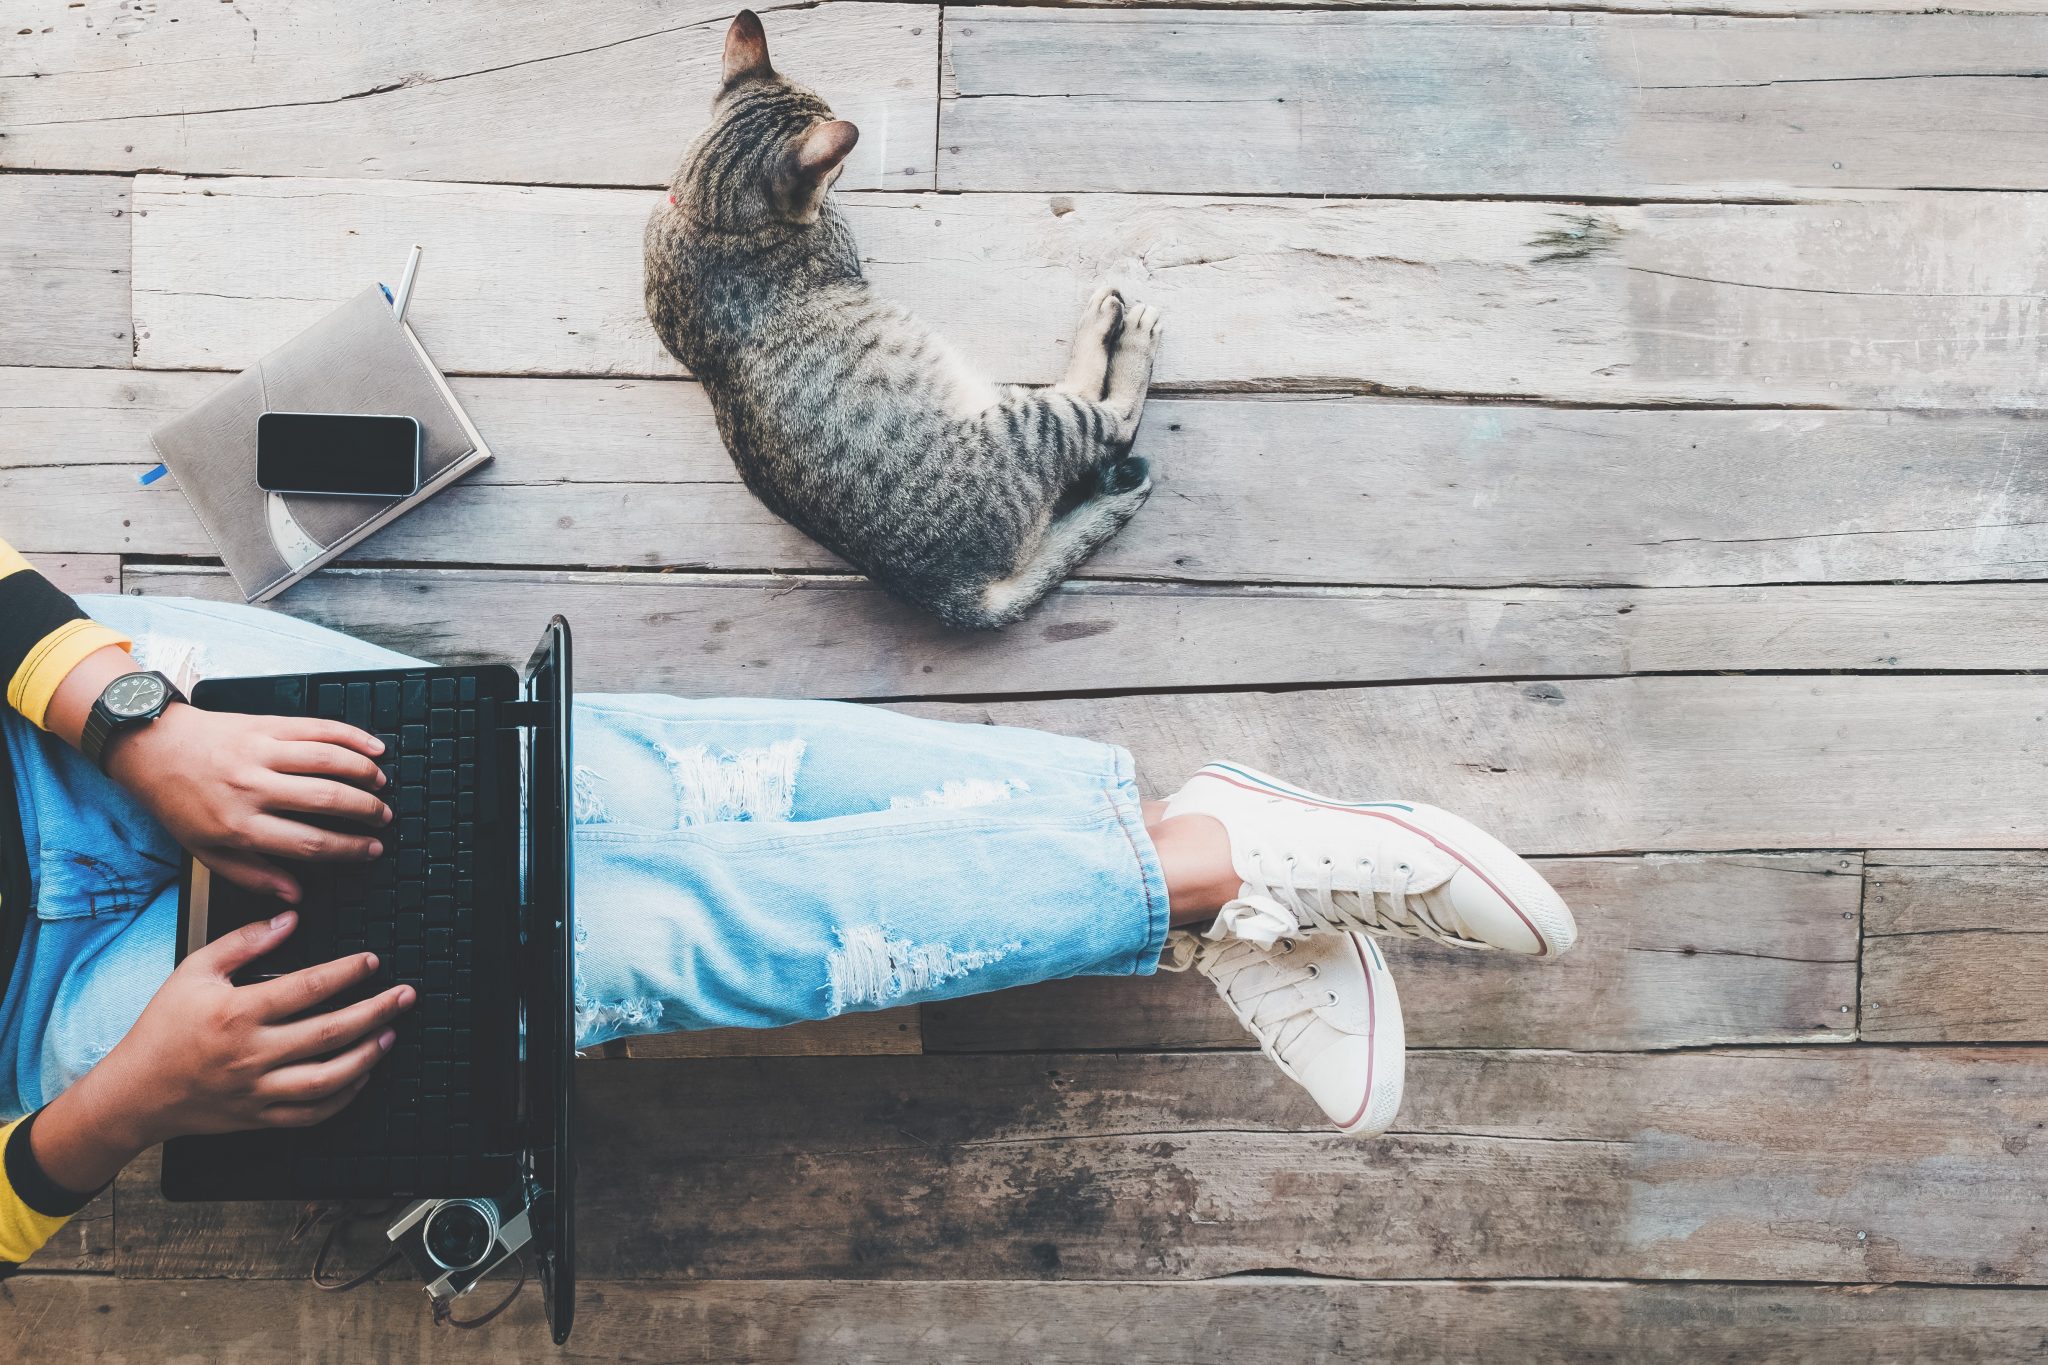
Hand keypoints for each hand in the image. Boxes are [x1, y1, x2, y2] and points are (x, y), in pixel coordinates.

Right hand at [31, 912, 416, 1190]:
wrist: (134, 1092)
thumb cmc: (163, 1028)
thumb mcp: (193, 971)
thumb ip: (243, 942)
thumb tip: (289, 918)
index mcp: (237, 1013)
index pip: (308, 987)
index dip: (347, 972)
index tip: (372, 961)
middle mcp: (252, 1053)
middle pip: (330, 1031)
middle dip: (376, 1010)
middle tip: (406, 995)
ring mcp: (257, 1090)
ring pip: (329, 1078)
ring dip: (368, 1056)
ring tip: (391, 1034)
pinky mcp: (259, 1116)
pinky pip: (311, 1114)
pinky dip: (343, 1097)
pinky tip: (362, 1076)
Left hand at [105, 701, 392, 902]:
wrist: (152, 749)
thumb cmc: (178, 801)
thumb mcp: (205, 851)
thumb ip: (252, 875)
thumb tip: (293, 896)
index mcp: (239, 825)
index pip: (309, 841)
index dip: (349, 848)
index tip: (370, 850)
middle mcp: (253, 787)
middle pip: (328, 800)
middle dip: (366, 811)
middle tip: (383, 818)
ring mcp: (261, 752)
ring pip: (329, 761)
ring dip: (364, 773)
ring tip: (381, 785)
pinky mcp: (267, 725)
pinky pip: (319, 728)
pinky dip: (352, 736)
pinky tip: (373, 747)